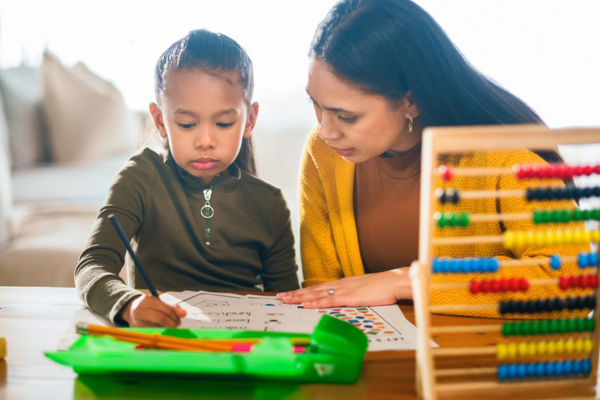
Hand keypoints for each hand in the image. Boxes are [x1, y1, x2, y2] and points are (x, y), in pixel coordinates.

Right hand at [120, 295, 186, 326]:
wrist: (129, 311)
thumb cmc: (148, 306)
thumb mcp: (158, 302)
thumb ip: (171, 307)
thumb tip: (184, 313)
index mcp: (146, 300)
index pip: (164, 309)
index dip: (174, 315)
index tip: (180, 319)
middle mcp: (139, 310)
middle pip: (160, 318)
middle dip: (171, 323)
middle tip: (177, 324)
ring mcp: (136, 321)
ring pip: (157, 327)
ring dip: (167, 328)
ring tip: (170, 327)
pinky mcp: (136, 330)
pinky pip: (152, 332)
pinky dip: (160, 331)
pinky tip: (162, 330)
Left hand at [277, 267, 411, 307]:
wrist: (395, 281)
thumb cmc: (384, 287)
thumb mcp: (365, 291)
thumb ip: (355, 294)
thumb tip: (347, 300)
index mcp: (344, 283)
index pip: (319, 287)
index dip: (304, 291)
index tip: (291, 293)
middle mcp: (340, 285)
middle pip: (314, 289)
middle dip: (296, 294)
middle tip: (281, 297)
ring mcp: (344, 290)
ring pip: (317, 294)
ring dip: (300, 297)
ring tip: (286, 300)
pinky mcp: (350, 297)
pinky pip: (329, 300)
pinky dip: (316, 302)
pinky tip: (306, 304)